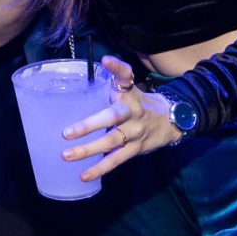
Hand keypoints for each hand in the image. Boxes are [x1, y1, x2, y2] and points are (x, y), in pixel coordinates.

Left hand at [61, 56, 180, 180]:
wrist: (171, 121)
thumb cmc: (139, 103)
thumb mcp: (129, 88)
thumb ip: (114, 80)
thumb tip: (96, 66)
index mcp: (130, 93)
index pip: (126, 76)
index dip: (117, 68)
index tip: (107, 60)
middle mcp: (133, 111)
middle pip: (112, 116)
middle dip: (89, 125)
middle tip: (65, 133)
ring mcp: (135, 132)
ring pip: (111, 142)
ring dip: (88, 150)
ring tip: (67, 155)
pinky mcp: (136, 149)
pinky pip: (116, 160)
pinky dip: (100, 169)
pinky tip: (84, 175)